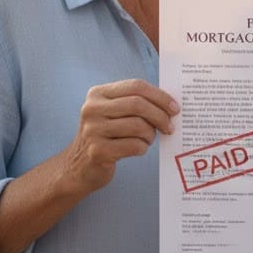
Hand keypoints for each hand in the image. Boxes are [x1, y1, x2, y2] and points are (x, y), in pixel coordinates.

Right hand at [64, 79, 178, 193]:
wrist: (78, 167)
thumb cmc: (105, 136)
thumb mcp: (112, 113)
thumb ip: (134, 103)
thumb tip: (169, 104)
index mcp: (97, 94)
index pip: (136, 86)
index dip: (159, 96)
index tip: (174, 108)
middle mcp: (92, 109)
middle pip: (138, 104)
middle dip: (160, 115)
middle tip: (170, 126)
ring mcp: (93, 130)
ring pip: (138, 126)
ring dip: (151, 134)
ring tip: (149, 138)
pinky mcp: (98, 152)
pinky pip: (134, 145)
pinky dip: (143, 147)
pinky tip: (139, 148)